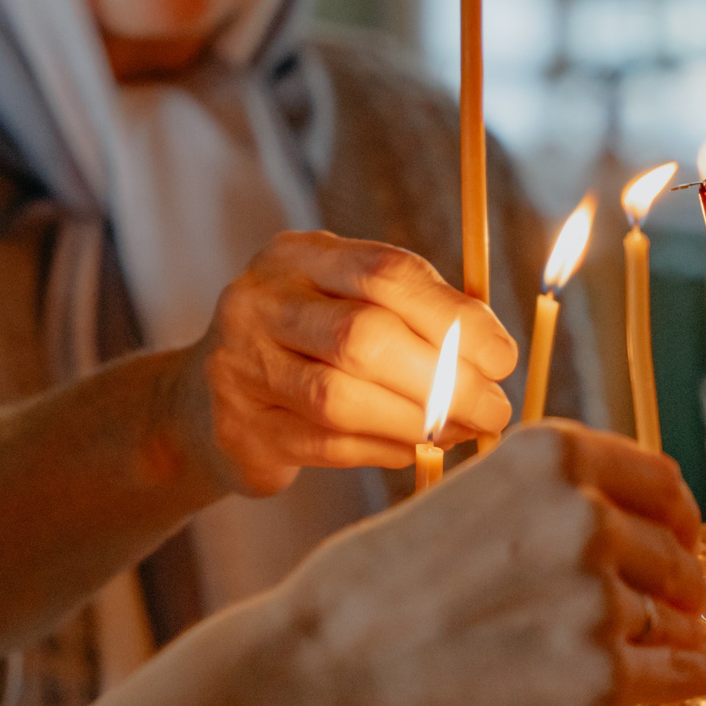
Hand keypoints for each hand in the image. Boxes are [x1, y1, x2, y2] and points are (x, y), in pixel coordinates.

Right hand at [175, 232, 516, 495]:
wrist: (203, 403)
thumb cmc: (304, 346)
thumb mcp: (345, 302)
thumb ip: (412, 315)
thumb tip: (494, 359)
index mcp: (295, 256)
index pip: (384, 272)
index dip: (454, 316)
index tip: (502, 357)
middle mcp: (258, 302)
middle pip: (362, 337)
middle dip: (444, 378)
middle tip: (494, 408)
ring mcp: (239, 366)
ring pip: (340, 398)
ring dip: (418, 420)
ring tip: (464, 431)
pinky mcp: (241, 430)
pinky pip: (327, 444)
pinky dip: (384, 449)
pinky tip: (416, 448)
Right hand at [275, 423, 705, 705]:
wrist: (336, 657)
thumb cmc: (386, 579)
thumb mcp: (472, 493)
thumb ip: (554, 498)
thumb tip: (645, 531)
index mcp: (551, 454)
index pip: (660, 481)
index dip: (676, 516)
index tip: (680, 537)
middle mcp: (584, 514)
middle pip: (676, 554)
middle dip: (677, 583)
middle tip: (671, 604)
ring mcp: (595, 595)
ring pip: (672, 618)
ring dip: (666, 634)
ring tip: (627, 645)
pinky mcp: (598, 673)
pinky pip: (681, 675)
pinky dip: (701, 675)